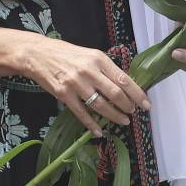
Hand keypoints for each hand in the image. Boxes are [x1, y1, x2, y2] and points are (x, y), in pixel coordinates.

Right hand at [22, 36, 150, 137]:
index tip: (146, 104)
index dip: (137, 94)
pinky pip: (81, 113)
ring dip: (114, 115)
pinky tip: (100, 131)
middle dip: (128, 106)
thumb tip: (124, 85)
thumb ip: (106, 69)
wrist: (39, 55)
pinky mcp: (63, 95)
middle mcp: (90, 71)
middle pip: (115, 94)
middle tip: (134, 113)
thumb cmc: (68, 54)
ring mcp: (76, 84)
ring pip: (100, 105)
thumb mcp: (91, 55)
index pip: (124, 79)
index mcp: (100, 59)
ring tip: (123, 121)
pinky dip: (92, 124)